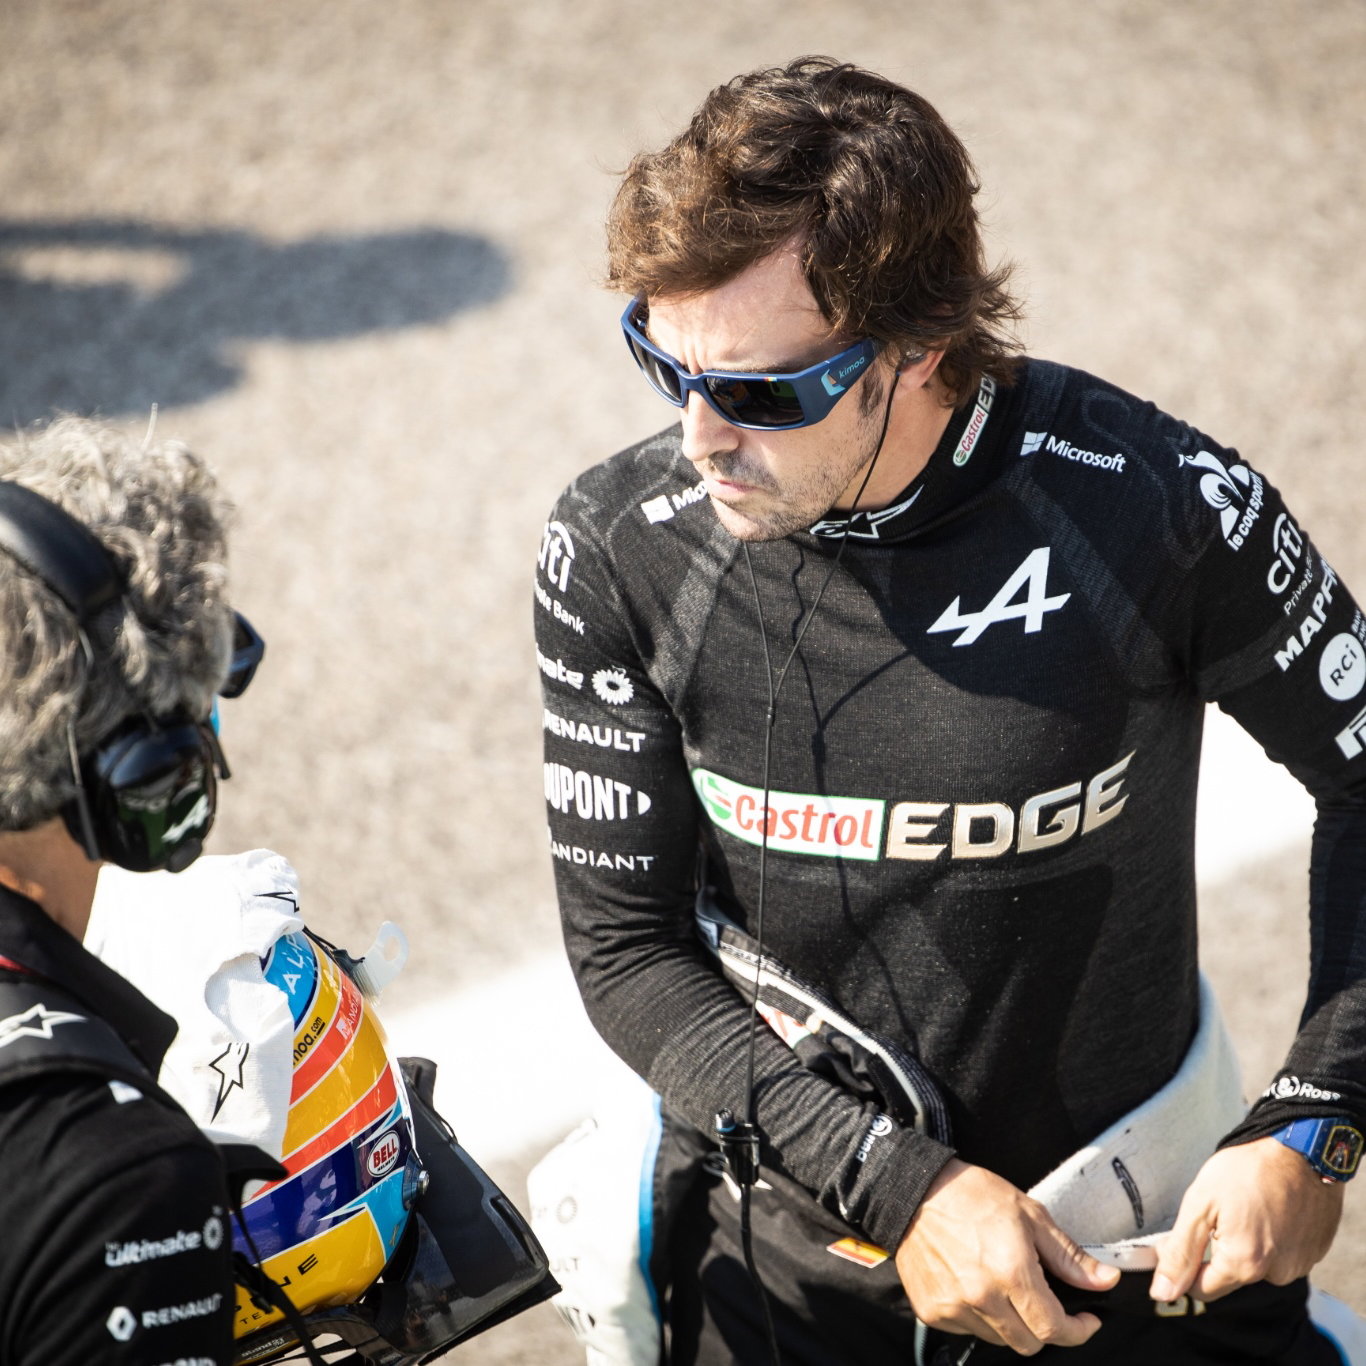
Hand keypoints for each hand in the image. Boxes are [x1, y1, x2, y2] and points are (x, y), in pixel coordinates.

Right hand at [895, 1158, 1120, 1353]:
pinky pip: (968, 1330)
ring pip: (999, 1340)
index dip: (1078, 1331)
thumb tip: (1106, 1280)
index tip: (1085, 1320)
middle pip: (1029, 1343)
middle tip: (1043, 1300)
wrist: (914, 1190)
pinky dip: (979, 1317)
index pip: (1055, 1329)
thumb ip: (1069, 1256)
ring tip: (1003, 1285)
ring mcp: (954, 1307)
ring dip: (1010, 1322)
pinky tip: (975, 1285)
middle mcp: (982, 1297)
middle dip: (1045, 1327)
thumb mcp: (1030, 1214)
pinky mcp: (932, 1311)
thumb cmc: (972, 1195)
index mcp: (1011, 1273)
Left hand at [1151, 1136, 1344, 1302]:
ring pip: (1257, 1265)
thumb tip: (1163, 1292)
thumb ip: (1180, 1252)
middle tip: (1218, 1210)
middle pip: (1229, 1276)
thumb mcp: (1200, 1204)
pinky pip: (1282, 1254)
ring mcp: (1299, 1264)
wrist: (1301, 1148)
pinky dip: (1271, 1237)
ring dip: (1246, 1243)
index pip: (1202, 1289)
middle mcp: (1276, 1274)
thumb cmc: (1248, 1170)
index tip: (1178, 1237)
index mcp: (1244, 1265)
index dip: (1184, 1264)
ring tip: (1247, 1206)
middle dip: (1217, 1249)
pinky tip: (1269, 1209)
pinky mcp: (1314, 1251)